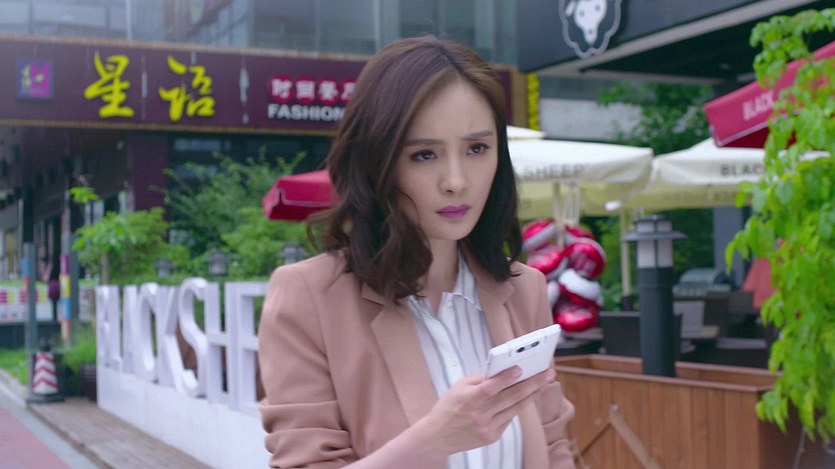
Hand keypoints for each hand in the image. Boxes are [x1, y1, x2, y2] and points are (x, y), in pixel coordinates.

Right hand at [414, 366, 555, 455]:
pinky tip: (527, 397)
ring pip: (514, 408)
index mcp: (468, 400)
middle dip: (531, 384)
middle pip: (510, 398)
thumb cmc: (448, 407)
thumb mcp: (458, 387)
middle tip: (546, 374)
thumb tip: (502, 370)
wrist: (437, 437)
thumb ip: (480, 379)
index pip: (490, 388)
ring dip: (531, 395)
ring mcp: (487, 428)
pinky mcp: (492, 437)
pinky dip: (517, 406)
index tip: (520, 368)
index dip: (505, 378)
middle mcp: (479, 415)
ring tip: (544, 384)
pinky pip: (509, 418)